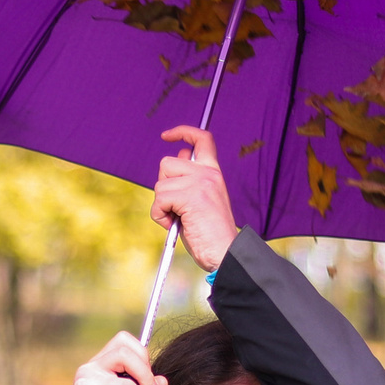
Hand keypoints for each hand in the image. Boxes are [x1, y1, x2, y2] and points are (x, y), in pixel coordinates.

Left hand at [152, 126, 236, 272]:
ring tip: (177, 219)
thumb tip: (174, 157)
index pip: (202, 139)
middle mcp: (208, 173)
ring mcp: (200, 183)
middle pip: (167, 163)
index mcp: (214, 172)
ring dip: (161, 205)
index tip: (167, 135)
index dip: (182, 131)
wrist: (225, 253)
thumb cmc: (210, 234)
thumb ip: (189, 179)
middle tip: (175, 207)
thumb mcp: (201, 200)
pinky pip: (159, 200)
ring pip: (160, 184)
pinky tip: (174, 225)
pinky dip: (160, 216)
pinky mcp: (190, 196)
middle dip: (163, 186)